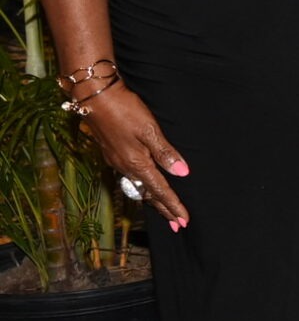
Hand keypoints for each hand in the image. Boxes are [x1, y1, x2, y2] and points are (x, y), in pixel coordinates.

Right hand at [81, 85, 190, 228]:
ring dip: (153, 200)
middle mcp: (125, 166)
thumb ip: (165, 152)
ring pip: (138, 186)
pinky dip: (141, 186)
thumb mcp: (149, 130)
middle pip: (148, 193)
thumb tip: (182, 173)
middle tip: (177, 225)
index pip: (159, 190)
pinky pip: (130, 176)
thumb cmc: (124, 110)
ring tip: (165, 211)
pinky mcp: (112, 152)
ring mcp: (116, 159)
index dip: (173, 205)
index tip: (184, 221)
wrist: (93, 96)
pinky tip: (144, 185)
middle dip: (164, 209)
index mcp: (136, 163)